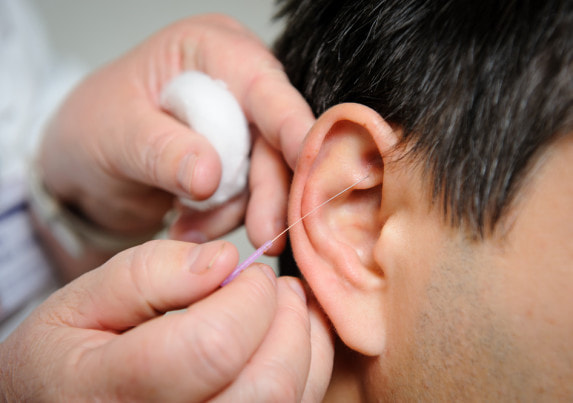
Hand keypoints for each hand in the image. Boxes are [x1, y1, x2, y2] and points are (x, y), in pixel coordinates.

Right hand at [0, 240, 332, 401]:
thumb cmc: (66, 357)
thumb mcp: (81, 302)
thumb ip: (148, 274)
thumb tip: (224, 259)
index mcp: (110, 394)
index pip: (212, 346)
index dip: (247, 296)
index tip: (245, 269)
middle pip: (265, 385)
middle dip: (284, 317)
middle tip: (271, 283)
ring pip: (288, 402)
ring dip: (303, 339)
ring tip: (284, 302)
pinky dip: (308, 364)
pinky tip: (288, 334)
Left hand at [39, 14, 313, 251]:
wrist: (83, 169)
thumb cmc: (92, 130)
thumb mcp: (115, 134)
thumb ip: (162, 150)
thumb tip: (209, 175)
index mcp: (212, 49)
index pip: (264, 86)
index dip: (292, 125)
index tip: (310, 164)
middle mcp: (238, 83)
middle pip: (278, 137)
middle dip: (270, 190)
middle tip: (265, 234)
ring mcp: (242, 126)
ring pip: (269, 175)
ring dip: (236, 212)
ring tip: (187, 230)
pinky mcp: (240, 163)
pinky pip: (250, 198)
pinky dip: (223, 219)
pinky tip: (188, 227)